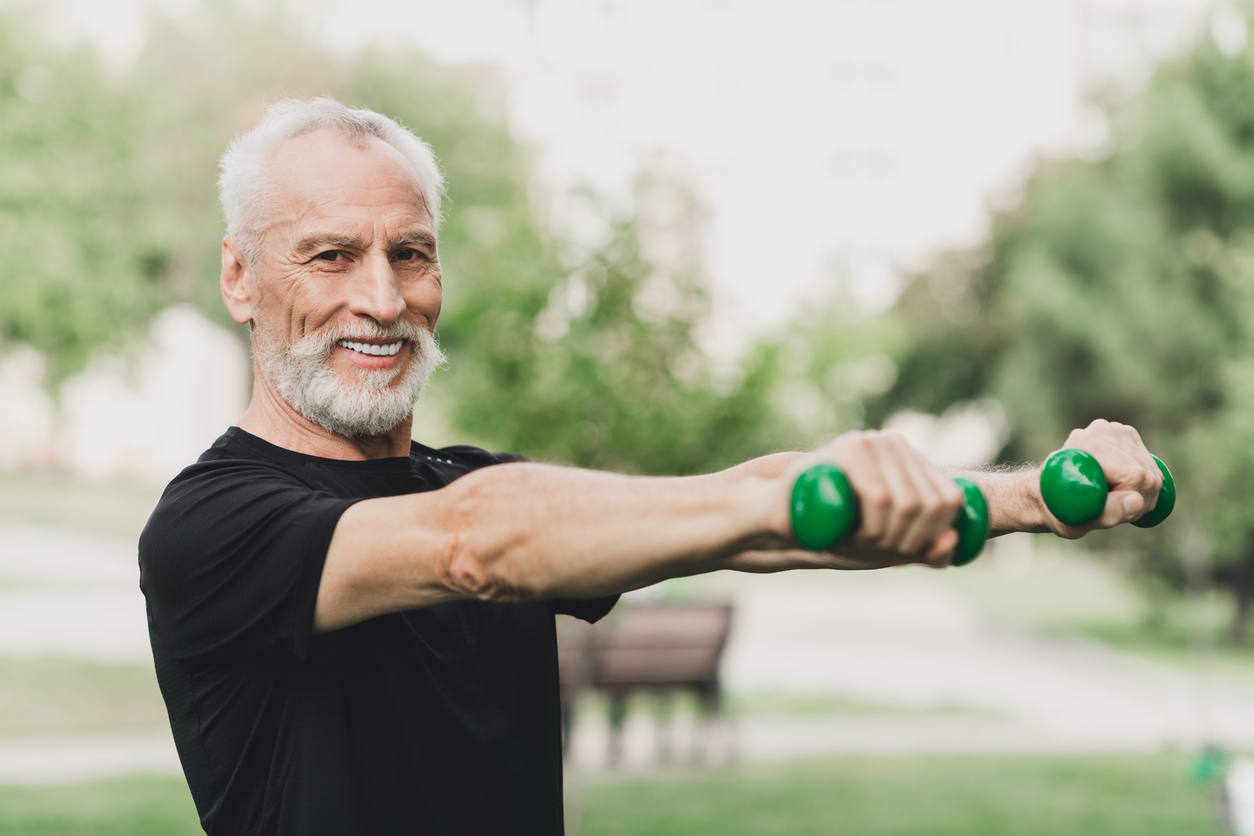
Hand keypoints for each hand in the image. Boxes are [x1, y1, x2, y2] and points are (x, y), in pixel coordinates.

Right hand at [783, 430, 964, 567]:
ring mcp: (873, 441)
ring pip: (907, 503)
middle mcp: (896, 444)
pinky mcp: (850, 447)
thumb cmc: (834, 530)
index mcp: (911, 460)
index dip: (932, 534)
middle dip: (905, 540)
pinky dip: (872, 526)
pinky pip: (880, 496)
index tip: (898, 550)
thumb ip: (924, 549)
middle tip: (871, 548)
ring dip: (885, 536)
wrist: (781, 516)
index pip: (950, 499)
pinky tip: (854, 534)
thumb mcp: (886, 547)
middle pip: (930, 504)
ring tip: (857, 540)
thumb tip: (952, 541)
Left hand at [1045, 419, 1163, 538]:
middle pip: (1147, 474)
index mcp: (1086, 445)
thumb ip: (1107, 514)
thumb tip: (1136, 501)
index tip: (1112, 511)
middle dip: (1138, 501)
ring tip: (1114, 501)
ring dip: (1141, 495)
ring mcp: (1115, 430)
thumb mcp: (1075, 522)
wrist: (1049, 491)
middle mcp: (1101, 430)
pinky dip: (1144, 485)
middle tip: (1113, 510)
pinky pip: (1152, 467)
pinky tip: (1122, 489)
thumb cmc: (1058, 509)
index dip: (1131, 501)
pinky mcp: (1126, 435)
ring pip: (1152, 472)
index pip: (1134, 475)